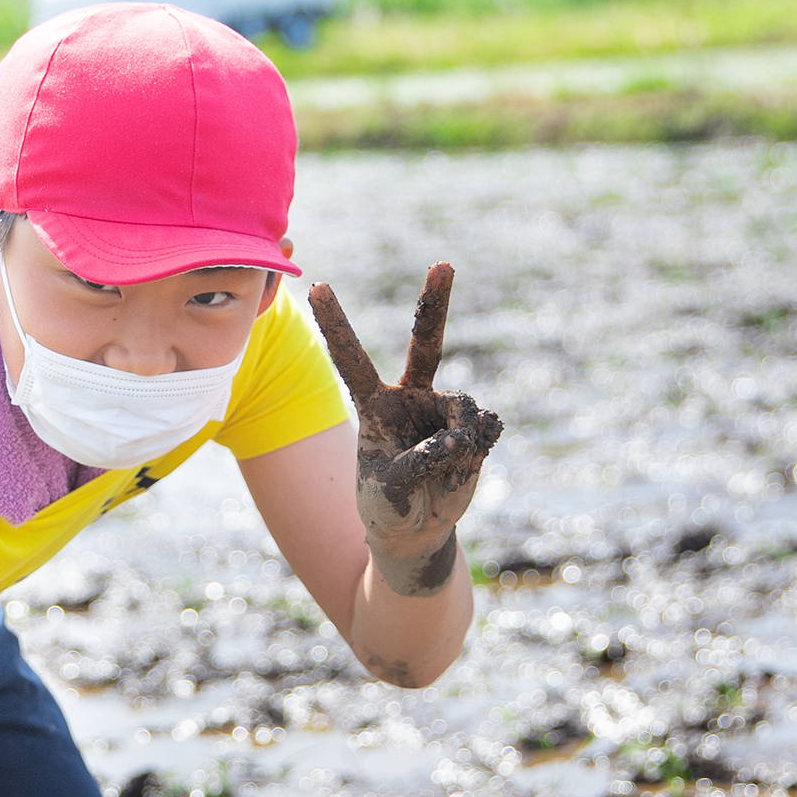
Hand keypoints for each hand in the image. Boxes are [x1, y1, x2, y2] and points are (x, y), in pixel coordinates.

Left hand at [309, 263, 502, 596]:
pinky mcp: (472, 429)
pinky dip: (472, 457)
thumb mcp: (387, 490)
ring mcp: (445, 410)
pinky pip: (481, 433)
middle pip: (427, 342)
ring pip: (462, 410)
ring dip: (455, 448)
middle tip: (444, 264)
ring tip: (444, 474)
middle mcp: (411, 398)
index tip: (316, 286)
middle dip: (437, 302)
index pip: (352, 359)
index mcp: (375, 404)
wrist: (416, 533)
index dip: (337, 324)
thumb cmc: (387, 507)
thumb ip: (416, 464)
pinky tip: (460, 473)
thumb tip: (454, 440)